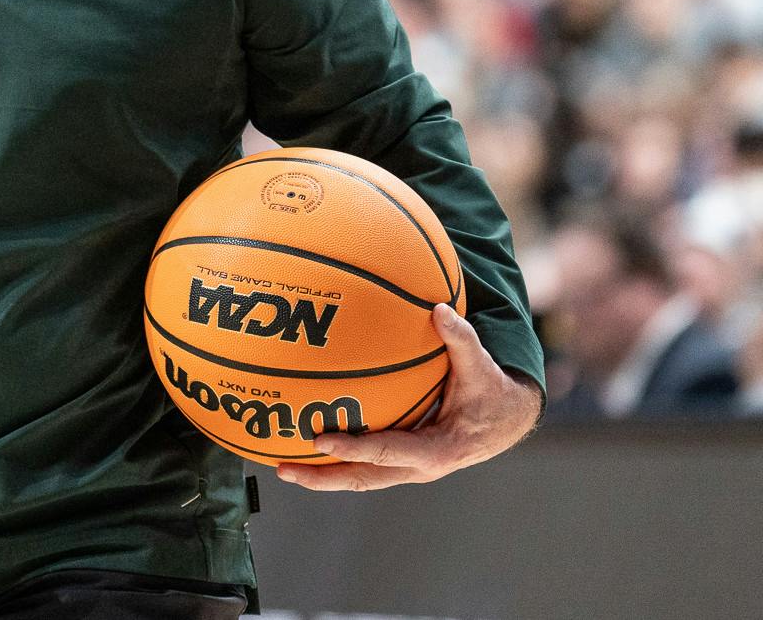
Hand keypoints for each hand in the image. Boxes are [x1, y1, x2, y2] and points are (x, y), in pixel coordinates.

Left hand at [276, 303, 541, 492]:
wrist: (505, 422)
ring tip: (282, 468)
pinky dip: (336, 464)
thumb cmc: (489, 390)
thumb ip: (460, 339)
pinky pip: (364, 468)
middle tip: (283, 469)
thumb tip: (439, 309)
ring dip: (323, 476)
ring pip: (360, 480)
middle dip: (324, 477)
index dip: (353, 447)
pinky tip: (304, 451)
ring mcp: (407, 470)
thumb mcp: (480, 367)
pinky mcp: (400, 465)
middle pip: (364, 479)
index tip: (318, 438)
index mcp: (436, 450)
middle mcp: (418, 468)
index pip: (386, 452)